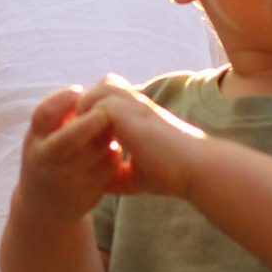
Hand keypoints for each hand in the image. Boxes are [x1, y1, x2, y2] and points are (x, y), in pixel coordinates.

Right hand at [18, 83, 123, 216]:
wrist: (44, 207)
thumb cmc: (48, 157)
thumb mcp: (43, 136)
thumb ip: (61, 114)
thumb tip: (96, 83)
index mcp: (35, 140)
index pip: (44, 114)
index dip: (63, 98)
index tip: (78, 90)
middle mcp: (47, 160)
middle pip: (69, 138)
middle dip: (90, 121)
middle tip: (104, 111)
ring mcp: (68, 179)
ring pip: (96, 151)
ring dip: (108, 136)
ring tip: (108, 129)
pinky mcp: (88, 193)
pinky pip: (109, 166)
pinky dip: (114, 154)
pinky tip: (111, 151)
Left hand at [74, 75, 208, 199]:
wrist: (192, 168)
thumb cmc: (169, 173)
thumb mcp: (135, 176)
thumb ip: (118, 173)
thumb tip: (100, 185)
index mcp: (136, 116)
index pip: (107, 98)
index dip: (93, 114)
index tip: (85, 141)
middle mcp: (134, 105)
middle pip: (100, 86)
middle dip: (85, 108)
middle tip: (80, 136)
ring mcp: (130, 104)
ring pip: (94, 91)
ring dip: (84, 112)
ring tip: (82, 139)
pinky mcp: (125, 111)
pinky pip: (93, 105)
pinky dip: (85, 122)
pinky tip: (85, 143)